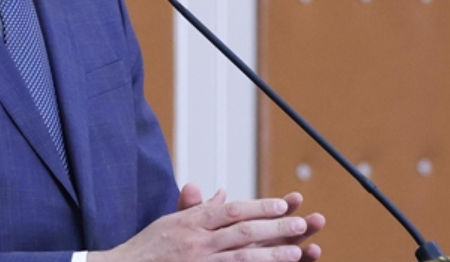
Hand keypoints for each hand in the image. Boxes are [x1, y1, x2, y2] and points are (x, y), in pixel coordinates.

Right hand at [89, 187, 312, 261]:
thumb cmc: (147, 247)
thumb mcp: (171, 221)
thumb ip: (199, 208)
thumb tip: (222, 193)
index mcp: (192, 222)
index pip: (232, 210)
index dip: (259, 206)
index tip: (283, 204)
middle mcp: (197, 242)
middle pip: (243, 231)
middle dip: (275, 228)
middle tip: (301, 224)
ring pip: (242, 257)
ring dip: (272, 255)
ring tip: (297, 252)